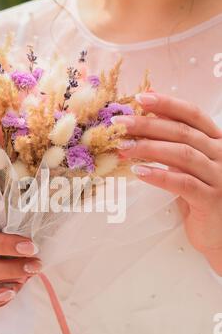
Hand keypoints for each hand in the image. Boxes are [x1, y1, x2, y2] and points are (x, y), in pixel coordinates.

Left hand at [115, 92, 221, 272]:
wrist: (220, 235)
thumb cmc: (202, 198)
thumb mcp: (190, 168)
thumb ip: (176, 146)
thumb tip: (147, 122)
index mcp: (218, 142)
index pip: (192, 115)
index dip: (167, 104)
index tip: (141, 98)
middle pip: (183, 132)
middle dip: (148, 125)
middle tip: (120, 123)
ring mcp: (220, 177)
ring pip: (182, 155)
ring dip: (149, 148)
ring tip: (123, 147)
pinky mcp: (212, 200)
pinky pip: (183, 183)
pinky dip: (159, 175)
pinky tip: (138, 172)